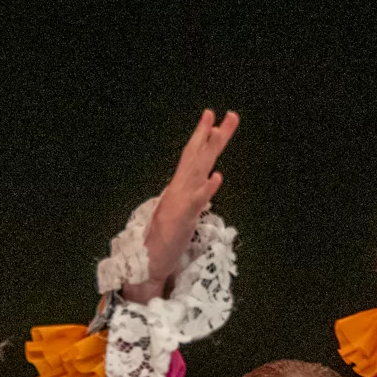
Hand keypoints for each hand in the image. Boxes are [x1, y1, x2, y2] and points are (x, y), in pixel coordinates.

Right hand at [126, 109, 236, 305]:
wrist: (148, 262)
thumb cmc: (166, 239)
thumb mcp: (184, 212)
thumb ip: (195, 195)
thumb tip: (207, 178)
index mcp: (179, 187)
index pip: (194, 157)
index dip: (205, 138)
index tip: (217, 120)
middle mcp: (179, 189)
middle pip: (197, 156)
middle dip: (212, 134)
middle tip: (229, 114)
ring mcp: (180, 202)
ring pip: (196, 170)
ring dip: (209, 150)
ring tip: (219, 130)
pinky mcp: (182, 219)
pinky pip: (196, 202)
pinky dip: (207, 189)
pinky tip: (217, 176)